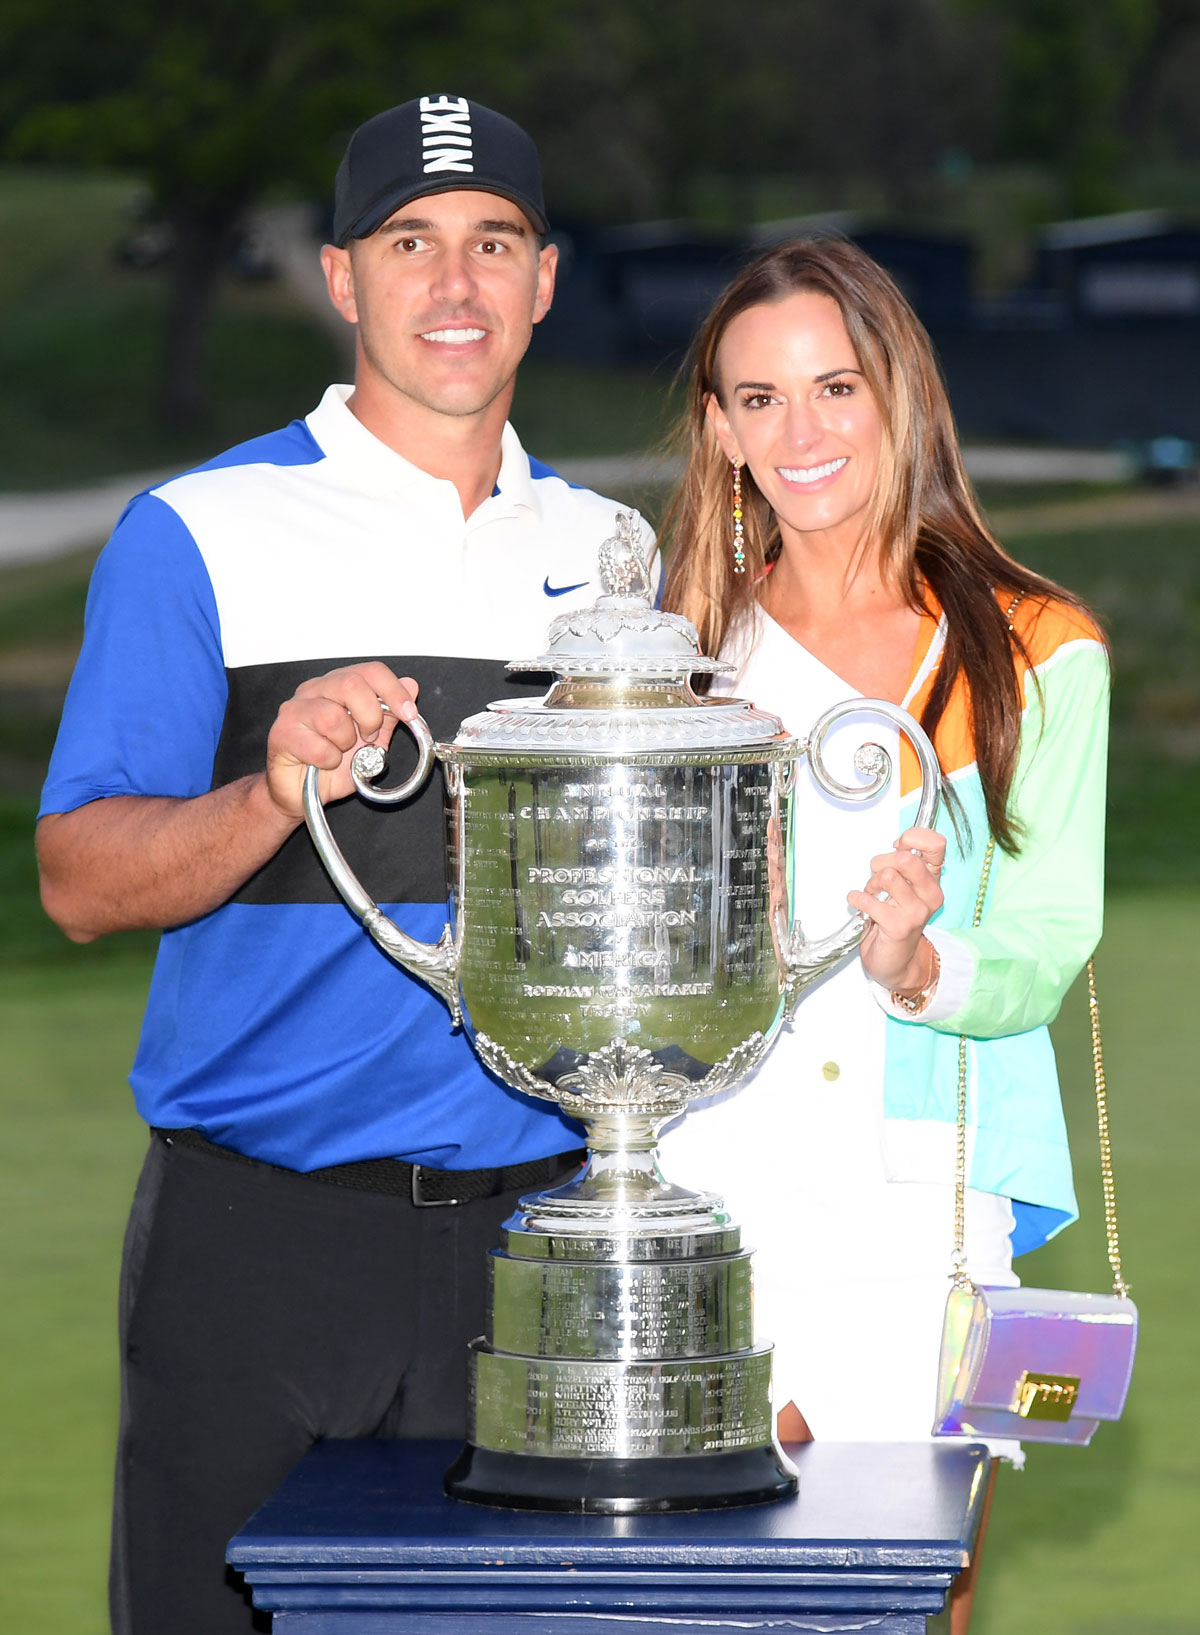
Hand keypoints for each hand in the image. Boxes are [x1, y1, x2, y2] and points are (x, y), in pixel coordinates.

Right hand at [264, 662, 420, 820]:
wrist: (300, 793)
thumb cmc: (332, 764)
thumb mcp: (372, 741)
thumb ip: (389, 715)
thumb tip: (411, 685)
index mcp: (338, 685)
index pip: (370, 671)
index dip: (394, 691)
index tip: (409, 714)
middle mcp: (315, 690)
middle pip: (351, 684)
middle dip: (371, 716)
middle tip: (369, 737)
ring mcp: (294, 710)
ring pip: (333, 716)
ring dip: (346, 742)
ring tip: (340, 751)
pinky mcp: (281, 733)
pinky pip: (318, 746)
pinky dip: (329, 760)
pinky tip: (323, 763)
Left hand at [847, 825, 945, 992]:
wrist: (895, 962)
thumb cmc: (895, 919)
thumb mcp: (904, 887)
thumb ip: (904, 862)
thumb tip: (900, 843)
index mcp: (933, 879)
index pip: (936, 844)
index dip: (912, 838)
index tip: (897, 846)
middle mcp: (930, 894)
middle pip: (907, 858)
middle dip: (882, 862)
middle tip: (877, 875)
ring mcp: (917, 912)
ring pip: (888, 876)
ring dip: (871, 883)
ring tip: (872, 894)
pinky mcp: (899, 927)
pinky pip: (871, 900)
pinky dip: (858, 899)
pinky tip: (861, 906)